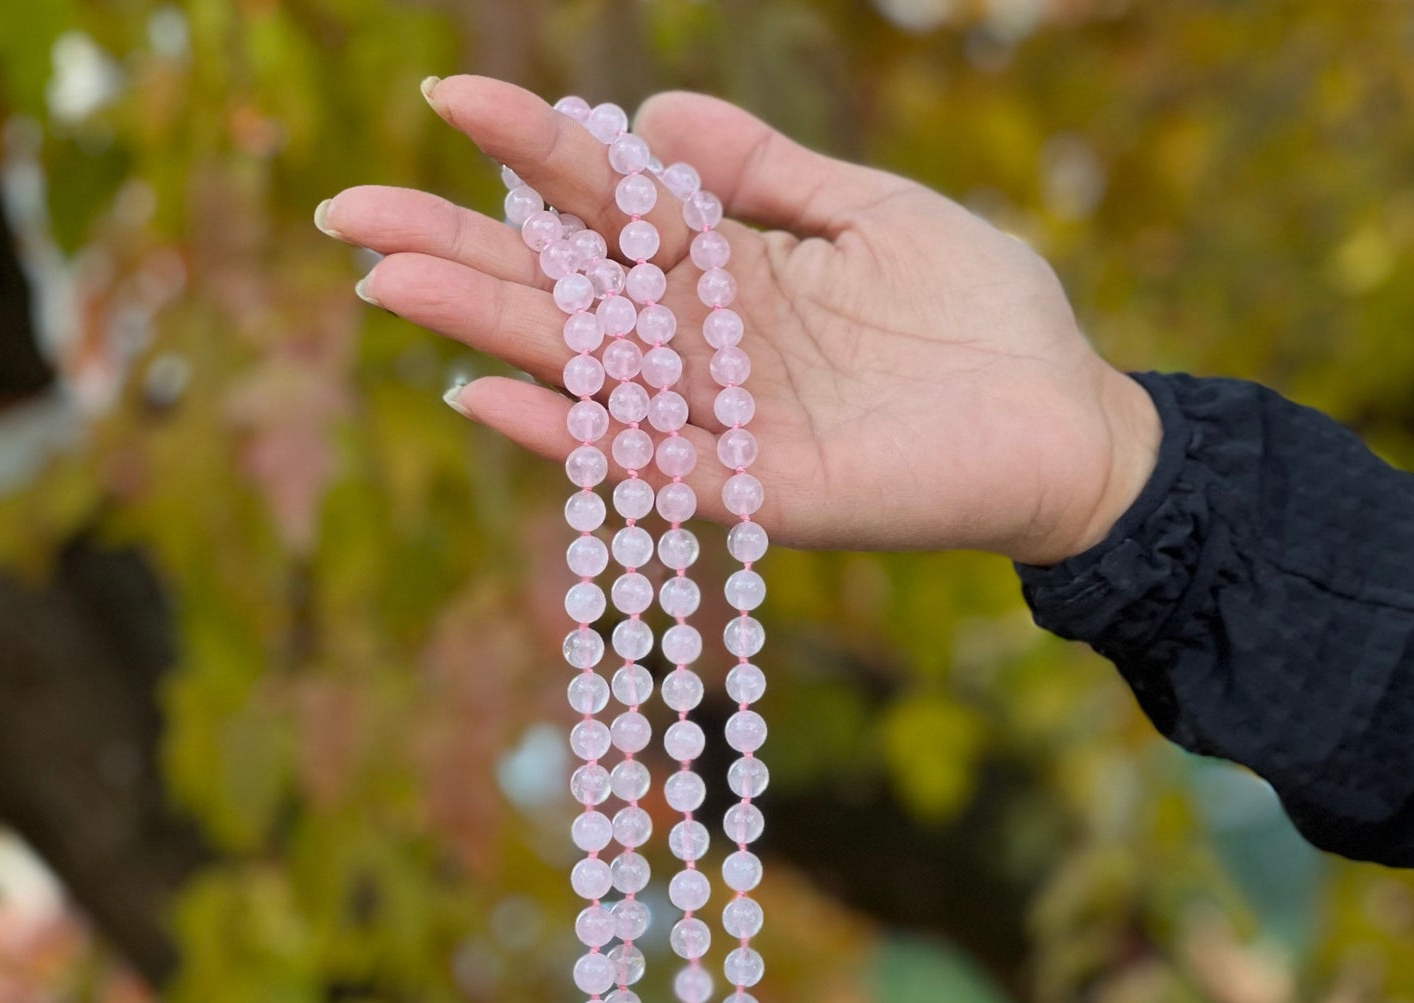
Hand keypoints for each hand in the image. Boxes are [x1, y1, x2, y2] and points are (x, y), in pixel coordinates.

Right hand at [319, 77, 1159, 565]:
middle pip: (571, 298)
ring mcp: (732, 425)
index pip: (612, 212)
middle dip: (462, 254)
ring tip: (390, 286)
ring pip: (593, 376)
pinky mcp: (767, 493)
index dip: (534, 156)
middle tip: (348, 216)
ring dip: (492, 336)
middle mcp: (711, 352)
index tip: (448, 97)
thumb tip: (653, 119)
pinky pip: (656, 467)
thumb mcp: (872, 213)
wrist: (1065, 420)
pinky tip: (498, 398)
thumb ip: (767, 174)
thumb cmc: (981, 316)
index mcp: (733, 275)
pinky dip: (580, 438)